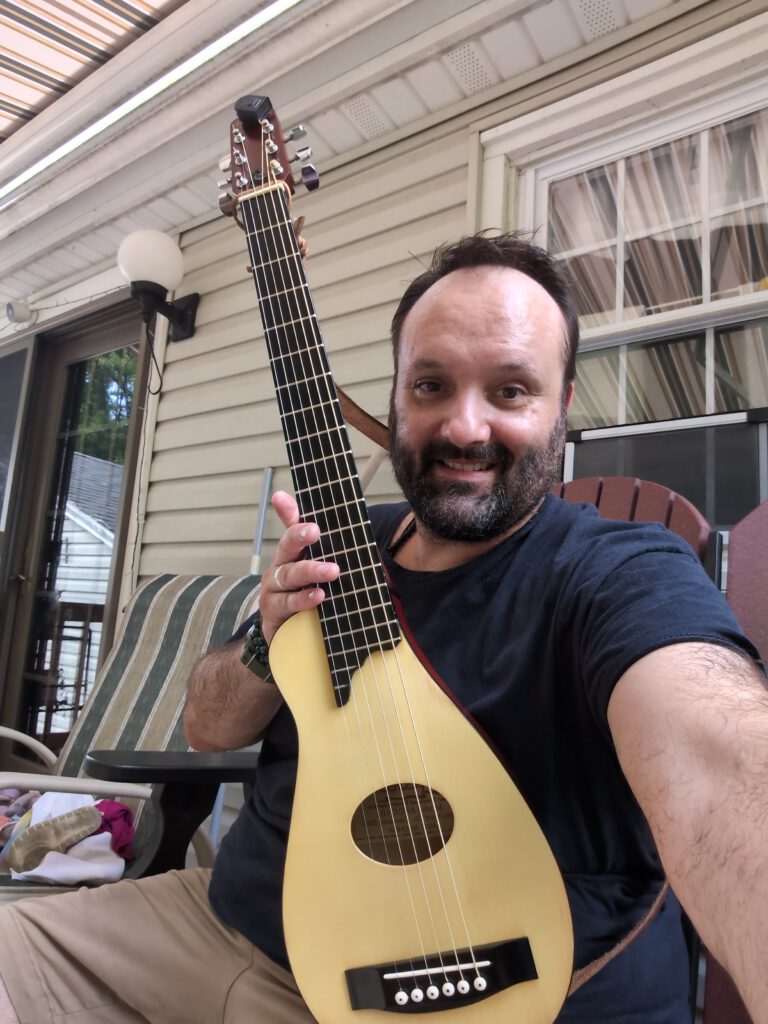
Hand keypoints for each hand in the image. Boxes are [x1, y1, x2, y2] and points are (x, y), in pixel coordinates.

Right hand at [259, 490, 339, 644]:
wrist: (285, 632)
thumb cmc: (301, 594)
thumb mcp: (311, 569)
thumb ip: (314, 545)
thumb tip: (300, 506)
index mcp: (288, 556)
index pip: (290, 532)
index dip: (293, 519)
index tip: (307, 514)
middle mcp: (277, 570)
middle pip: (286, 550)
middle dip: (299, 539)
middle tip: (316, 531)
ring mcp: (272, 591)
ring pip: (288, 576)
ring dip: (310, 571)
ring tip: (331, 570)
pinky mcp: (273, 613)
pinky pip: (287, 604)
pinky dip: (303, 600)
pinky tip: (319, 597)